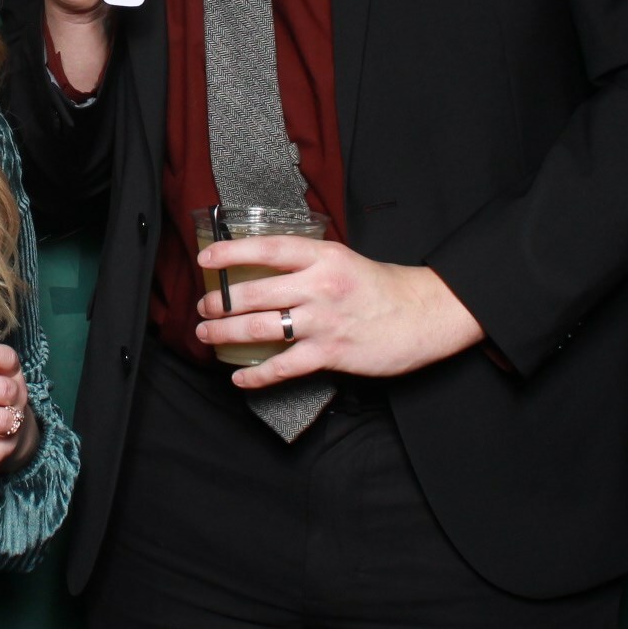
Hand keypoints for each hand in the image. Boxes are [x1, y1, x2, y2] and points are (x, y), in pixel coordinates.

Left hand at [193, 237, 485, 386]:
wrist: (424, 313)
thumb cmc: (379, 286)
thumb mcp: (341, 259)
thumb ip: (305, 261)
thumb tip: (260, 265)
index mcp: (322, 256)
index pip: (267, 249)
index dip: (231, 254)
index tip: (205, 260)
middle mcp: (319, 286)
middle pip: (254, 292)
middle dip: (220, 303)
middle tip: (203, 307)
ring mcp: (324, 321)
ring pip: (261, 328)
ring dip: (226, 333)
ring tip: (207, 334)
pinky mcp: (331, 353)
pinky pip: (285, 367)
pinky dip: (258, 376)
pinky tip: (241, 379)